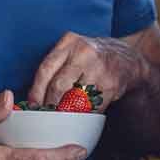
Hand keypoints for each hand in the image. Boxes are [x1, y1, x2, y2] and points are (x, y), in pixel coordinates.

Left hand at [28, 32, 147, 110]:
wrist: (127, 58)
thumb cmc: (92, 57)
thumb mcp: (73, 50)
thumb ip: (55, 66)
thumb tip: (33, 96)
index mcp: (70, 42)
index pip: (46, 69)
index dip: (36, 91)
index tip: (32, 105)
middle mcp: (84, 52)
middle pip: (58, 86)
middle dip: (49, 105)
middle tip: (45, 115)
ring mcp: (99, 69)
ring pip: (74, 99)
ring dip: (66, 112)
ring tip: (62, 117)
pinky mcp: (111, 85)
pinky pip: (91, 107)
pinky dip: (84, 114)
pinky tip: (81, 114)